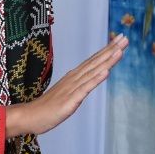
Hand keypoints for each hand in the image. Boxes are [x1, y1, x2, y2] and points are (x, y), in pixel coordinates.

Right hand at [5, 33, 127, 136]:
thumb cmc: (47, 107)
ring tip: (119, 50)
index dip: (107, 50)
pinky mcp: (70, 100)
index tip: (119, 39)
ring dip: (106, 61)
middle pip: (95, 62)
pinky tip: (105, 72)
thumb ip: (77, 85)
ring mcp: (72, 88)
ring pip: (92, 72)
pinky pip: (85, 88)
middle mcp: (74, 78)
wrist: (30, 116)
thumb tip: (88, 78)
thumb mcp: (67, 93)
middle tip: (124, 37)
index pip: (93, 60)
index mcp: (74, 77)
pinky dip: (96, 79)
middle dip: (111, 50)